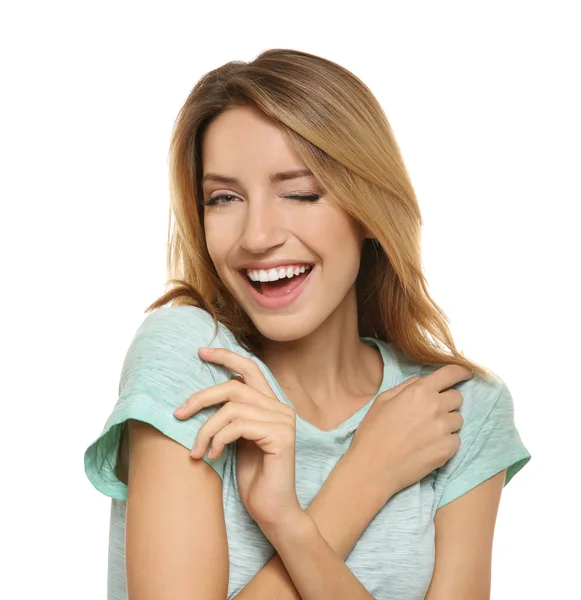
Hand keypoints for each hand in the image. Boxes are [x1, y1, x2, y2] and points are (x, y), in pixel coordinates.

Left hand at [173, 347, 302, 531]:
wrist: (272, 510)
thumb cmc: (252, 476)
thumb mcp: (236, 439)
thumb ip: (230, 416)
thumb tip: (201, 397)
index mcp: (271, 404)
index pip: (250, 368)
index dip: (226, 357)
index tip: (201, 352)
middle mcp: (281, 408)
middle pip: (235, 386)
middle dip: (202, 396)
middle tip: (179, 413)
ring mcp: (284, 421)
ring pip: (232, 408)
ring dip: (206, 428)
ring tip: (196, 449)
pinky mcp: (281, 436)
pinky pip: (238, 426)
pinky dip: (218, 439)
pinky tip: (212, 455)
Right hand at [347, 364, 472, 497]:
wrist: (372, 467)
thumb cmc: (373, 431)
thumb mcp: (383, 399)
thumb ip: (407, 386)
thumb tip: (424, 382)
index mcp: (419, 391)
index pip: (450, 373)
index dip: (461, 371)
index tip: (465, 374)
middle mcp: (435, 407)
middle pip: (457, 397)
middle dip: (447, 401)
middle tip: (431, 412)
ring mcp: (443, 429)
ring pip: (458, 419)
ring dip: (447, 423)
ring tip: (426, 432)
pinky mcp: (447, 450)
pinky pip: (456, 440)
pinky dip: (445, 442)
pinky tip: (427, 446)